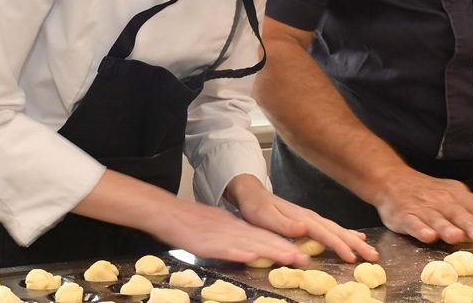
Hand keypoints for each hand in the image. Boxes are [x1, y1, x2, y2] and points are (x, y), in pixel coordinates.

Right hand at [147, 198, 309, 265]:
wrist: (167, 212)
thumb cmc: (190, 222)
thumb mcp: (218, 226)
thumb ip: (235, 236)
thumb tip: (251, 247)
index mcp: (236, 227)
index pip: (264, 237)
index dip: (284, 245)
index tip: (302, 254)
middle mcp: (234, 231)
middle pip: (263, 241)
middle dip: (285, 251)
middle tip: (305, 259)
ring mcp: (222, 236)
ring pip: (251, 244)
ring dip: (271, 252)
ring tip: (290, 258)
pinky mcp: (208, 243)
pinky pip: (226, 249)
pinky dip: (240, 253)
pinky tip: (252, 257)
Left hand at [226, 175, 378, 262]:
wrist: (252, 194)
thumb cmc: (256, 208)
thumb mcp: (265, 217)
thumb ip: (285, 224)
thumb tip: (304, 228)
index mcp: (303, 219)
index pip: (325, 234)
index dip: (340, 246)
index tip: (352, 257)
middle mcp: (311, 217)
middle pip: (338, 231)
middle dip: (356, 244)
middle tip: (373, 256)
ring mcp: (312, 218)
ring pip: (338, 230)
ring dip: (355, 240)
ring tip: (370, 249)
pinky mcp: (310, 221)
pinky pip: (333, 229)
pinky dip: (346, 234)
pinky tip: (356, 237)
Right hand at [368, 169, 472, 243]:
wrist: (393, 181)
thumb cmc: (430, 193)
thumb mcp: (458, 196)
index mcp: (457, 196)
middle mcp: (441, 201)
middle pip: (457, 214)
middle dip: (469, 224)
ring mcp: (422, 209)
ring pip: (436, 219)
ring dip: (446, 227)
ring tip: (455, 237)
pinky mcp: (404, 216)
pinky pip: (413, 223)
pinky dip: (419, 229)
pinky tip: (427, 236)